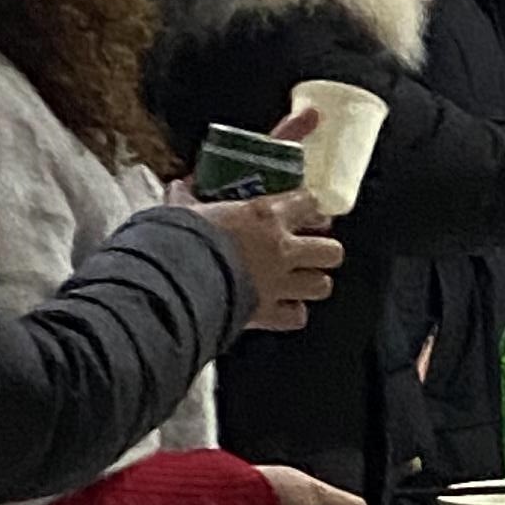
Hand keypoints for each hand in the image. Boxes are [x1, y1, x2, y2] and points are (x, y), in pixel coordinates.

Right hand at [192, 190, 344, 333]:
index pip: (310, 204)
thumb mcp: (184, 210)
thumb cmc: (178, 240)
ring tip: (301, 281)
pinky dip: (291, 314)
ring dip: (313, 283)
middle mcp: (280, 249)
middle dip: (324, 251)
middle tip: (311, 251)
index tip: (309, 212)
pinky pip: (296, 317)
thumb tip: (178, 187)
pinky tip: (280, 308)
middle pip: (331, 251)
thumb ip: (187, 198)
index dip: (313, 210)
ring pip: (321, 285)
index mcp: (264, 216)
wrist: (173, 281)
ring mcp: (278, 283)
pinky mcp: (268, 313)